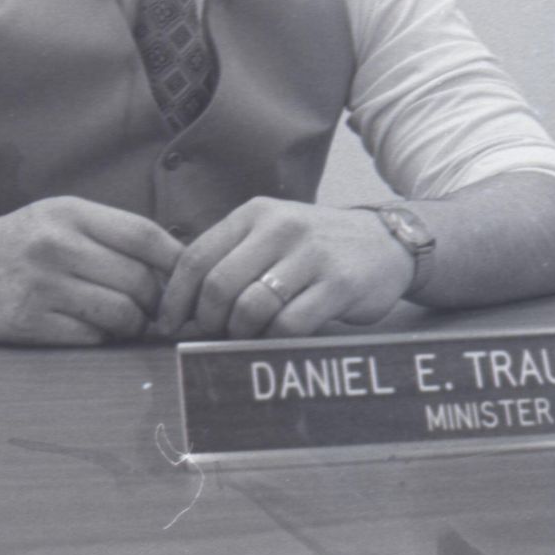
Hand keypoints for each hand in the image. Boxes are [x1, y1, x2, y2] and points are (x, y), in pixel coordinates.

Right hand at [0, 198, 183, 345]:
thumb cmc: (20, 244)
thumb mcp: (60, 219)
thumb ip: (110, 234)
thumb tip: (175, 264)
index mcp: (71, 213)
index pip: (144, 235)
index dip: (176, 261)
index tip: (188, 279)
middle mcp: (57, 245)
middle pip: (139, 280)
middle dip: (156, 301)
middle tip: (155, 311)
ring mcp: (42, 285)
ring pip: (121, 313)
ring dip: (134, 325)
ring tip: (127, 323)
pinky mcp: (29, 321)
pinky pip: (91, 337)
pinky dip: (101, 338)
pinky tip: (92, 329)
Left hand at [152, 198, 413, 341]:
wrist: (385, 242)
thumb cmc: (315, 247)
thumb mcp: (271, 235)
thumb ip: (230, 258)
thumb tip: (181, 305)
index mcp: (255, 214)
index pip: (196, 257)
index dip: (176, 298)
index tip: (169, 324)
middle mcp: (281, 228)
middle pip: (219, 286)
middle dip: (208, 321)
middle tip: (212, 335)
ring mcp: (312, 255)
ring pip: (251, 307)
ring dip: (241, 333)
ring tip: (246, 336)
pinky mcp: (339, 284)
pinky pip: (289, 324)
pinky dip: (274, 340)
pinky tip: (276, 338)